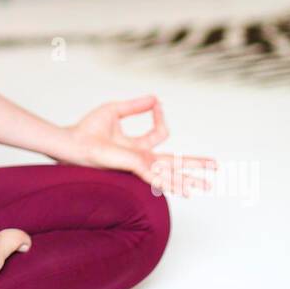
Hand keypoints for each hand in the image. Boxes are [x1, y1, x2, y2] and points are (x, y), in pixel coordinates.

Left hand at [56, 94, 216, 197]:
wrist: (73, 141)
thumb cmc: (88, 129)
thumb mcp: (115, 111)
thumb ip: (135, 106)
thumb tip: (156, 98)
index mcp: (137, 146)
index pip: (161, 133)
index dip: (161, 116)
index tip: (156, 104)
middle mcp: (141, 158)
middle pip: (174, 162)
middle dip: (195, 164)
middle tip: (216, 167)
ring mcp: (139, 165)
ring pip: (170, 174)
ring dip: (189, 179)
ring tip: (207, 186)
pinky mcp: (135, 167)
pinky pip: (158, 177)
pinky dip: (174, 183)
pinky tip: (187, 190)